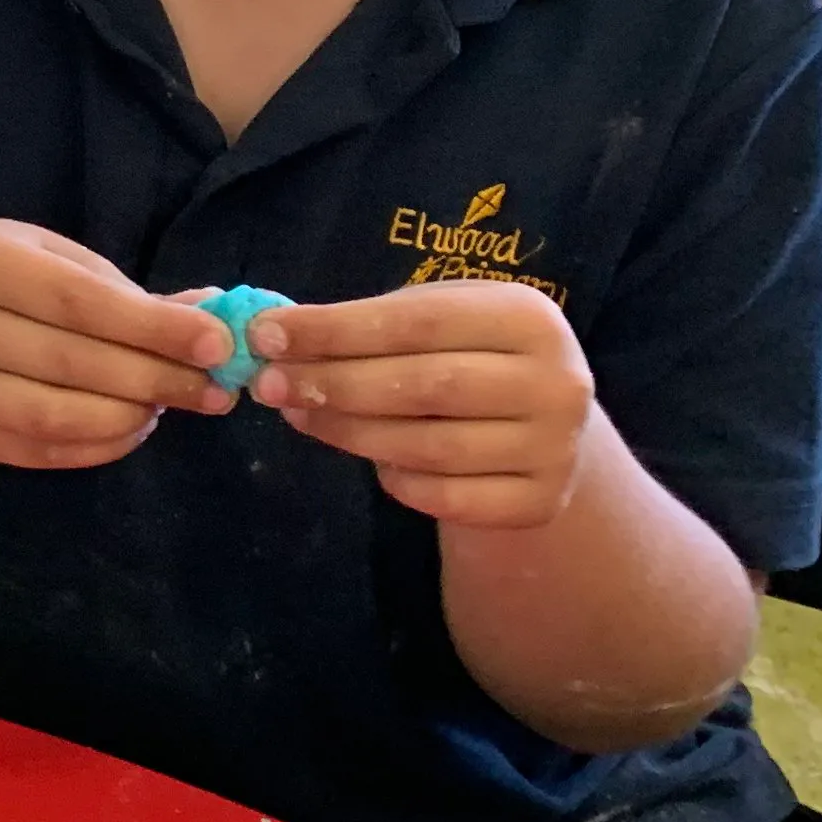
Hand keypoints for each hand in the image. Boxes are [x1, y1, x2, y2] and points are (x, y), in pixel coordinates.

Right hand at [0, 221, 234, 467]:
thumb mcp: (46, 257)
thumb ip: (120, 289)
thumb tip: (209, 317)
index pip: (79, 302)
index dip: (154, 327)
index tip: (218, 345)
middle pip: (74, 363)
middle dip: (158, 378)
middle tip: (216, 389)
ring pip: (58, 416)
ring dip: (131, 416)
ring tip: (170, 405)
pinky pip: (42, 451)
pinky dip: (100, 446)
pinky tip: (132, 428)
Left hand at [249, 283, 599, 530]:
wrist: (547, 428)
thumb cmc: (471, 356)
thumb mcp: (438, 318)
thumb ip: (367, 323)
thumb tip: (272, 336)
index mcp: (529, 318)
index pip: (417, 322)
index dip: (335, 329)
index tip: (265, 333)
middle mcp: (556, 383)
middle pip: (424, 386)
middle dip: (332, 383)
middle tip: (266, 383)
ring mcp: (554, 450)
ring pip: (427, 447)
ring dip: (347, 431)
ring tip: (296, 413)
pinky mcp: (540, 503)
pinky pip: (444, 497)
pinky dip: (395, 479)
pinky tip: (368, 457)